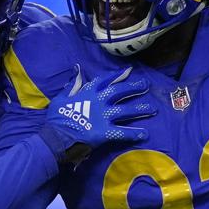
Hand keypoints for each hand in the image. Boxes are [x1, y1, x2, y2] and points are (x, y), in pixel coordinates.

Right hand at [41, 67, 155, 159]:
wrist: (55, 137)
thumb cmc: (57, 118)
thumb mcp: (61, 98)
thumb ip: (72, 86)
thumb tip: (77, 70)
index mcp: (88, 93)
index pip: (106, 80)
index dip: (118, 75)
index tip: (129, 71)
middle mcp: (99, 102)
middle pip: (120, 92)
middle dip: (134, 87)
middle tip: (146, 85)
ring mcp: (103, 117)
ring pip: (126, 111)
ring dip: (140, 109)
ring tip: (153, 109)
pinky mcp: (105, 132)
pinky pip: (123, 132)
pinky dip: (134, 133)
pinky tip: (145, 134)